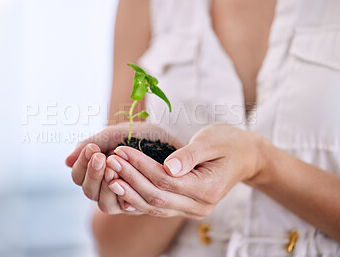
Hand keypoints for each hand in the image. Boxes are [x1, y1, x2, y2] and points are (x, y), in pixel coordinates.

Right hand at [65, 122, 181, 213]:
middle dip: (93, 174)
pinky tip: (128, 182)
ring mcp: (122, 199)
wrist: (173, 139)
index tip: (93, 148)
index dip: (81, 164)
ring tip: (114, 166)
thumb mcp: (117, 134)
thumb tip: (66, 161)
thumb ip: (94, 144)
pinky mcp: (140, 206)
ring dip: (107, 186)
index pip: (78, 176)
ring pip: (104, 204)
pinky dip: (125, 195)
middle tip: (102, 157)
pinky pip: (127, 208)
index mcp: (97, 172)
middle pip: (88, 191)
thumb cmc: (143, 135)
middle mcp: (106, 189)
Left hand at [105, 124, 266, 218]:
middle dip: (130, 178)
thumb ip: (190, 155)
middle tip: (110, 161)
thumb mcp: (211, 141)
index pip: (165, 180)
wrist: (244, 157)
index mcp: (208, 189)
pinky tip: (120, 190)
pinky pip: (157, 208)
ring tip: (108, 174)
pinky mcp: (184, 208)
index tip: (121, 150)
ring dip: (129, 191)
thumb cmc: (228, 143)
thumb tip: (169, 167)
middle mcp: (199, 206)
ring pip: (154, 206)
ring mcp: (192, 210)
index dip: (140, 166)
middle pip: (156, 196)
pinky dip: (137, 199)